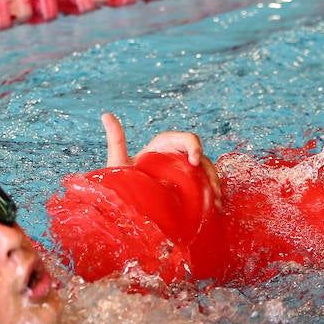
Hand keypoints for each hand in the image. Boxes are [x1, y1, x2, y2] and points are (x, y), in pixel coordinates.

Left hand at [101, 112, 221, 209]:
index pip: (184, 139)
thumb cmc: (119, 182)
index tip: (195, 161)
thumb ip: (116, 140)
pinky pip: (204, 188)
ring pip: (206, 173)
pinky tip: (217, 208)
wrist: (122, 205)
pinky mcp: (187, 188)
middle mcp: (176, 157)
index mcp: (163, 146)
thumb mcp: (117, 162)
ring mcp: (183, 173)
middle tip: (214, 189)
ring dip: (215, 185)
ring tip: (218, 202)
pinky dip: (212, 196)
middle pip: (201, 157)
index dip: (194, 146)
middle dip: (209, 170)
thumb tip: (106, 114)